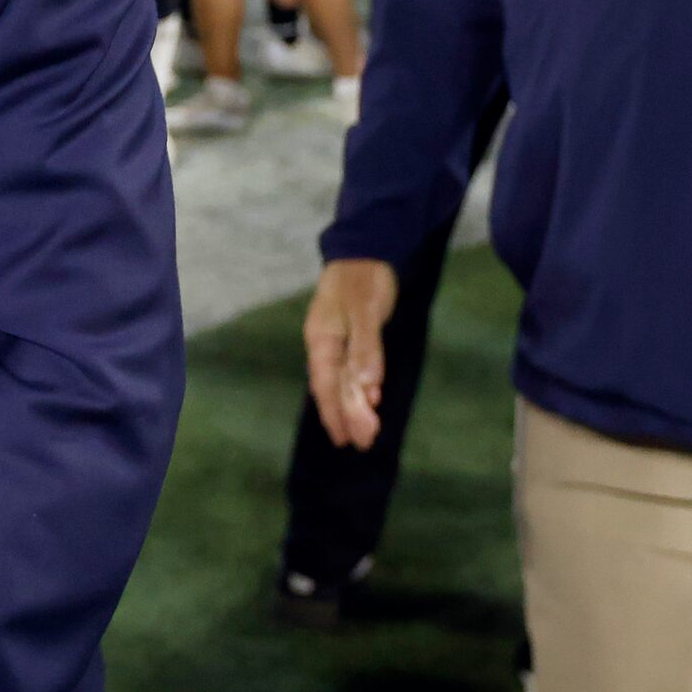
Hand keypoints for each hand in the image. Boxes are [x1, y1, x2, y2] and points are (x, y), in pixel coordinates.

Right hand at [304, 258, 400, 449]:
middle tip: (363, 443)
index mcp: (322, 339)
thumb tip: (367, 387)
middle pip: (333, 386)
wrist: (365, 248)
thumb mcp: (367, 312)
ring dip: (354, 406)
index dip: (335, 413)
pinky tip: (368, 399)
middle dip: (347, 416)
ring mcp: (336, 339)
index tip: (345, 439)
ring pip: (342, 380)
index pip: (326, 384)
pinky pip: (350, 369)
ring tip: (365, 431)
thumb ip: (366, 349)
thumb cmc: (364, 279)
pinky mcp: (349, 335)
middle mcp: (325, 343)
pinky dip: (359, 387)